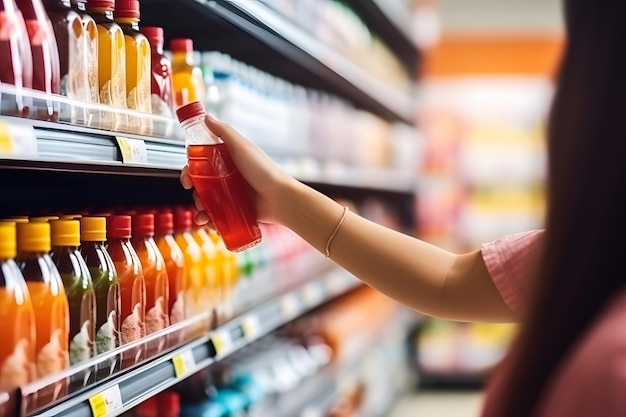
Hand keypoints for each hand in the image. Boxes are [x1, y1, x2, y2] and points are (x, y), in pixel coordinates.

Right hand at [180, 114, 296, 225]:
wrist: (281, 198)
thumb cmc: (264, 171)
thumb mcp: (242, 147)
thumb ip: (224, 132)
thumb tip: (206, 117)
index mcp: (228, 160)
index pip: (202, 163)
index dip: (191, 170)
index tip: (187, 177)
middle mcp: (228, 177)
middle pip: (202, 184)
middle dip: (194, 192)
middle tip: (195, 197)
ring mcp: (232, 194)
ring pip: (208, 201)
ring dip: (200, 208)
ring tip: (202, 214)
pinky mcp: (236, 210)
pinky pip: (218, 216)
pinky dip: (210, 220)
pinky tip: (208, 222)